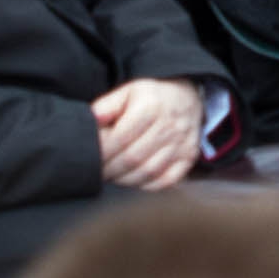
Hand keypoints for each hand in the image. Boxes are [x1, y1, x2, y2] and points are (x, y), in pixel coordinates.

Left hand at [90, 79, 205, 188]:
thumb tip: (91, 121)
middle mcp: (168, 126)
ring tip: (113, 176)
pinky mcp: (188, 158)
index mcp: (150, 107)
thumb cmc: (152, 97)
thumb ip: (106, 106)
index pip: (120, 138)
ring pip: (148, 172)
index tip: (90, 158)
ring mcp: (181, 144)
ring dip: (125, 179)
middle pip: (133, 158)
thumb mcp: (128, 92)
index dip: (102, 153)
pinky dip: (146, 185)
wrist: (187, 97)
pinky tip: (134, 180)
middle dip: (110, 170)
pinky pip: (165, 180)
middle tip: (98, 172)